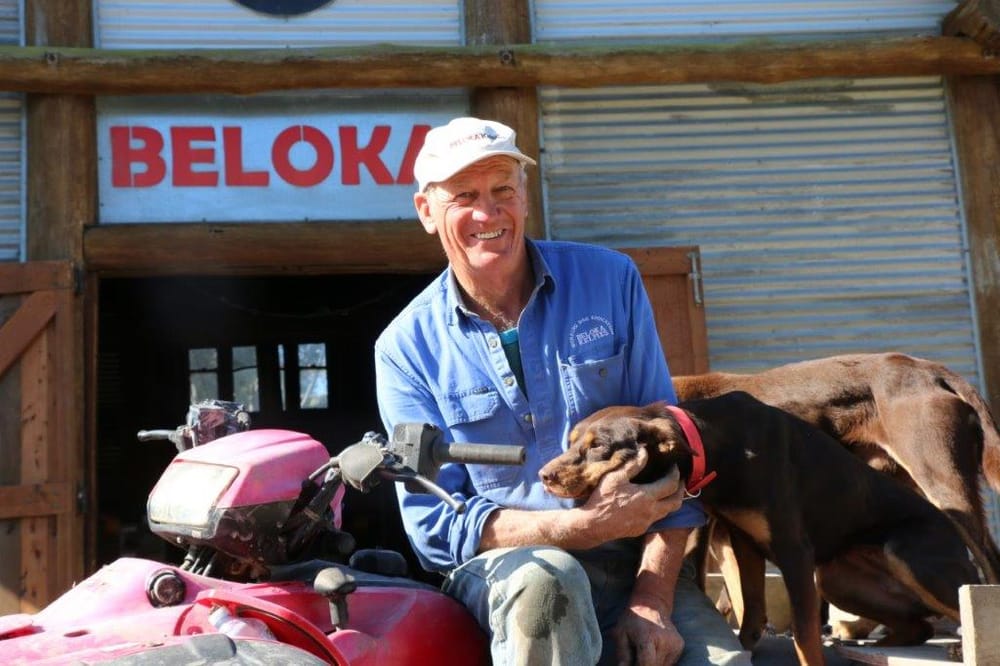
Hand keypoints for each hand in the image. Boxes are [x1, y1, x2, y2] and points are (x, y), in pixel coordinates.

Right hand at [564, 449, 683, 547]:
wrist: (592, 525)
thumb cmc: (602, 499)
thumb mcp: (615, 477)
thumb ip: (633, 465)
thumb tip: (645, 452)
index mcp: (647, 497)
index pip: (671, 484)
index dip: (675, 474)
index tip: (673, 466)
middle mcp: (651, 511)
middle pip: (676, 501)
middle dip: (680, 489)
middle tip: (678, 479)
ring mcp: (646, 522)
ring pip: (668, 512)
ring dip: (671, 500)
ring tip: (667, 489)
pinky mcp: (640, 529)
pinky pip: (656, 518)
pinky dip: (659, 508)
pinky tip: (651, 502)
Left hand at [613, 599, 683, 665]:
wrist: (651, 605)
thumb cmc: (633, 620)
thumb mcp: (621, 634)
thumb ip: (623, 655)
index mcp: (649, 636)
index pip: (647, 664)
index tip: (633, 664)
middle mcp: (665, 640)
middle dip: (644, 665)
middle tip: (636, 658)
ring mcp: (675, 643)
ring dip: (652, 664)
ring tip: (644, 652)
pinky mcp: (680, 646)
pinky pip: (669, 662)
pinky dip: (660, 661)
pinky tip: (654, 650)